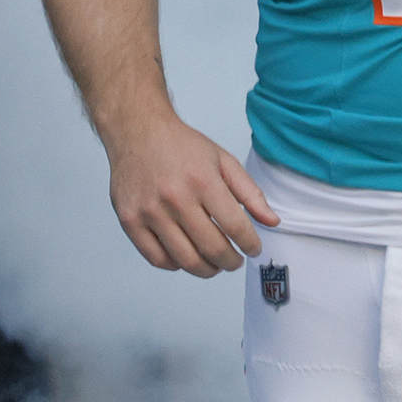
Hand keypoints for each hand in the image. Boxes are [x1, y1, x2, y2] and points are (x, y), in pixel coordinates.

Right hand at [106, 111, 277, 276]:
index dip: (250, 244)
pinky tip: (186, 257)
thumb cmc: (181, 146)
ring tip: (214, 264)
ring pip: (185, 259)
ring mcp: (150, 212)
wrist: (138, 131)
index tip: (254, 249)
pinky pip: (156, 258)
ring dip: (206, 270)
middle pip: (211, 248)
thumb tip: (271, 221)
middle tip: (235, 261)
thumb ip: (250, 192)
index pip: (235, 226)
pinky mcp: (130, 221)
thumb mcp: (223, 160)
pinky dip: (176, 265)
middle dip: (230, 262)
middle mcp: (175, 197)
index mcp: (203, 180)